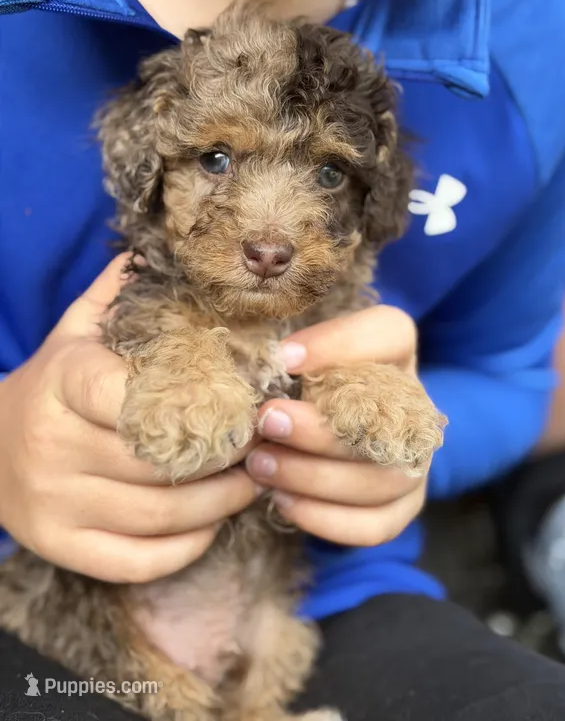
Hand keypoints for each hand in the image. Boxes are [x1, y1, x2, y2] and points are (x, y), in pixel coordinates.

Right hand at [0, 257, 257, 582]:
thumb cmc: (53, 385)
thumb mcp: (76, 332)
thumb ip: (119, 295)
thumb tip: (173, 252)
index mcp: (61, 383)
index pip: (131, 396)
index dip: (198, 402)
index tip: (243, 399)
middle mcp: (52, 446)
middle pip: (159, 462)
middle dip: (227, 456)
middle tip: (266, 442)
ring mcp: (53, 504)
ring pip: (159, 515)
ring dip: (222, 502)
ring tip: (255, 479)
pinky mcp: (61, 547)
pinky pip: (140, 560)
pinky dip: (188, 545)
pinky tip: (213, 521)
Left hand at [245, 306, 427, 545]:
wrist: (340, 431)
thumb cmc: (308, 382)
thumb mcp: (302, 356)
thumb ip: (290, 354)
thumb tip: (265, 363)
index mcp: (395, 352)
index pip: (389, 332)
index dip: (338, 344)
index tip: (283, 358)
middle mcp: (416, 405)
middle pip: (383, 421)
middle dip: (317, 428)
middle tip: (265, 422)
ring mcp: (416, 460)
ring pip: (380, 480)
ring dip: (313, 477)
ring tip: (261, 467)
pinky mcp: (405, 506)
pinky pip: (375, 525)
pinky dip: (325, 519)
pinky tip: (283, 503)